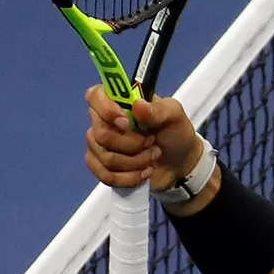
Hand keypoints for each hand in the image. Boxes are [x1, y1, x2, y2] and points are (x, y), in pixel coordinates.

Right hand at [84, 85, 201, 191]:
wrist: (179, 164)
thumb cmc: (175, 134)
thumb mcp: (174, 116)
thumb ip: (158, 110)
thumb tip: (138, 105)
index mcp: (119, 101)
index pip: (94, 96)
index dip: (106, 110)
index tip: (127, 122)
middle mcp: (104, 120)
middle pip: (101, 134)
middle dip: (132, 144)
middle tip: (152, 142)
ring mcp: (99, 144)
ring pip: (106, 157)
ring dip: (136, 161)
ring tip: (153, 156)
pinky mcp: (101, 166)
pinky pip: (105, 175)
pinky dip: (129, 177)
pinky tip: (143, 172)